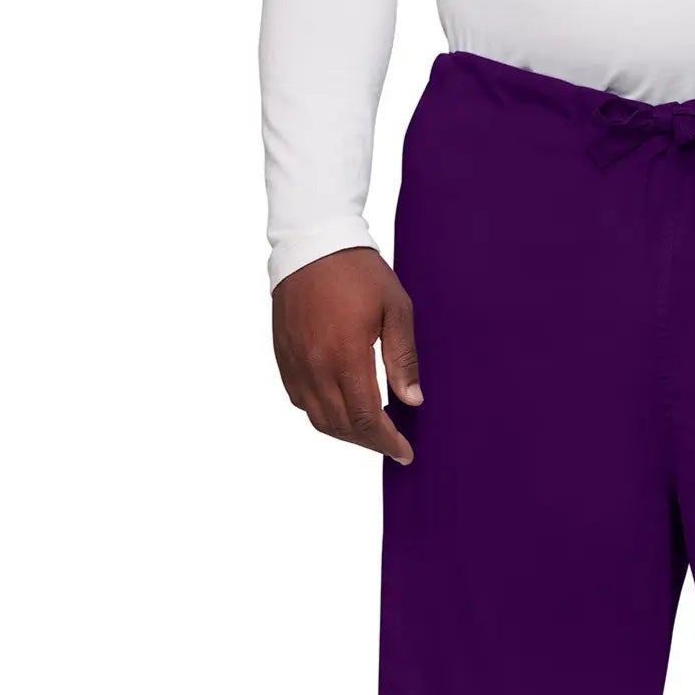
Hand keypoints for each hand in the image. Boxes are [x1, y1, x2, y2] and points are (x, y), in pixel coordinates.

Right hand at [271, 247, 422, 461]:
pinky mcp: (282, 355)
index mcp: (345, 356)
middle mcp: (315, 365)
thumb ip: (403, 359)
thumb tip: (411, 401)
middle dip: (370, 442)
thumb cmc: (359, 272)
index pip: (366, 419)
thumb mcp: (396, 309)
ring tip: (370, 432)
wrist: (312, 242)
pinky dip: (322, 414)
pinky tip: (341, 409)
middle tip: (392, 444)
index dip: (387, 442)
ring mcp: (295, 362)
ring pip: (318, 419)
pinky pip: (300, 400)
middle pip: (342, 426)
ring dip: (346, 433)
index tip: (405, 452)